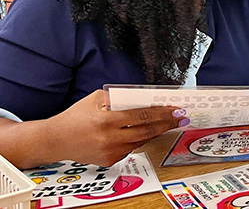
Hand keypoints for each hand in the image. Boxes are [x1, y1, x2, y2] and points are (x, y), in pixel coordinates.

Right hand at [47, 90, 186, 166]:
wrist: (56, 139)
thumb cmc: (77, 115)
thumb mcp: (96, 99)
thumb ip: (120, 97)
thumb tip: (146, 97)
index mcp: (106, 120)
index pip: (142, 116)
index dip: (162, 113)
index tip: (176, 109)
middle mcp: (110, 138)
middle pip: (147, 131)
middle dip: (168, 124)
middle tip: (182, 117)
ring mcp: (111, 152)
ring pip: (142, 140)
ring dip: (158, 131)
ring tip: (171, 123)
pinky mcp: (110, 161)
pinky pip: (132, 148)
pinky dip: (141, 139)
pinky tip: (149, 131)